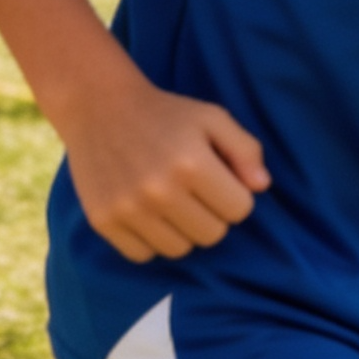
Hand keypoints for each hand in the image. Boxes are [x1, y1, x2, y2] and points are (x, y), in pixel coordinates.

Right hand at [61, 78, 268, 263]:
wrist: (97, 104)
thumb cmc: (164, 112)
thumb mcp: (211, 117)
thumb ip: (245, 149)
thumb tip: (261, 187)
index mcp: (192, 163)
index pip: (239, 210)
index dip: (232, 194)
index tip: (215, 177)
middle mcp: (159, 190)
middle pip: (212, 235)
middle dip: (209, 214)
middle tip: (191, 190)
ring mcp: (128, 208)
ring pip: (179, 250)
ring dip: (180, 229)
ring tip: (168, 200)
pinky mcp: (104, 221)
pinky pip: (143, 254)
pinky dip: (149, 239)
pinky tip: (144, 211)